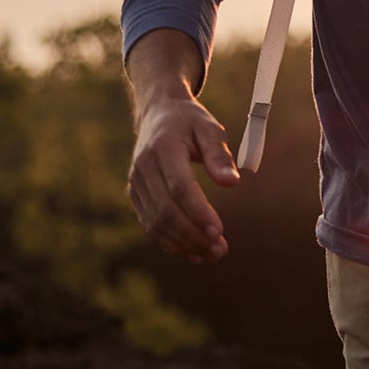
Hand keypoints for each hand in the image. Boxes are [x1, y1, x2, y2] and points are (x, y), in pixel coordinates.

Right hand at [126, 93, 242, 262]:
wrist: (158, 114)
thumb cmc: (189, 122)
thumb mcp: (209, 128)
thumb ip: (219, 155)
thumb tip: (232, 182)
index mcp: (163, 147)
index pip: (179, 187)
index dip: (197, 212)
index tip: (218, 231)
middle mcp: (143, 167)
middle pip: (166, 210)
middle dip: (193, 234)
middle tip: (220, 250)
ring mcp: (136, 183)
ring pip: (156, 222)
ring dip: (183, 243)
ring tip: (211, 255)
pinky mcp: (135, 195)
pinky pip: (150, 224)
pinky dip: (170, 242)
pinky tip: (193, 253)